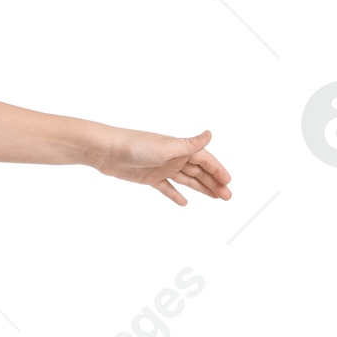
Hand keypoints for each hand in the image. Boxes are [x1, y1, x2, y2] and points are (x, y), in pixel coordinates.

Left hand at [93, 128, 230, 205]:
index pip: (206, 161)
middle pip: (200, 172)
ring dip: (202, 188)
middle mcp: (175, 157)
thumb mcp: (166, 147)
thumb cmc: (135, 145)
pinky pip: (167, 188)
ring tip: (216, 198)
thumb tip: (210, 134)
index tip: (229, 183)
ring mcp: (163, 168)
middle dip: (215, 183)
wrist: (107, 151)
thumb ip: (189, 145)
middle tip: (228, 196)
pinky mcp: (150, 178)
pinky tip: (184, 203)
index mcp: (181, 149)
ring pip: (187, 180)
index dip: (218, 171)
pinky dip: (176, 195)